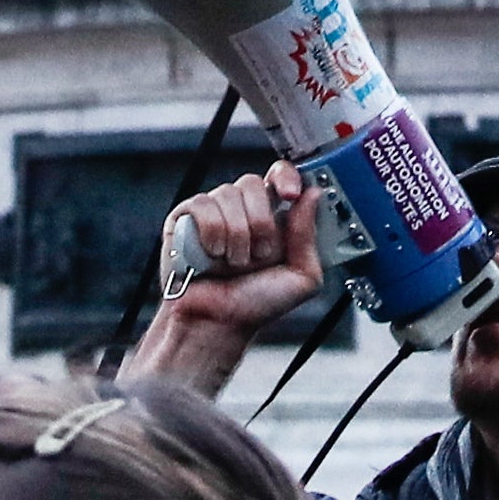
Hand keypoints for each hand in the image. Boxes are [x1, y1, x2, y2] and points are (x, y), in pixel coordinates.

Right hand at [128, 162, 321, 393]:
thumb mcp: (301, 277)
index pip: (280, 175)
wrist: (217, 323)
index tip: (290, 194)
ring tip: (234, 262)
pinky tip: (212, 254)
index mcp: (272, 217)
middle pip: (253, 183)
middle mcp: (242, 209)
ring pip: (228, 194)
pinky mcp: (185, 217)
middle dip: (260, 223)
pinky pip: (202, 205)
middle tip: (259, 253)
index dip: (286, 177)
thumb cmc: (255, 303)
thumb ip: (309, 236)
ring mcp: (213, 211)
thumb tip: (313, 196)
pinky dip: (211, 232)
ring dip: (236, 235)